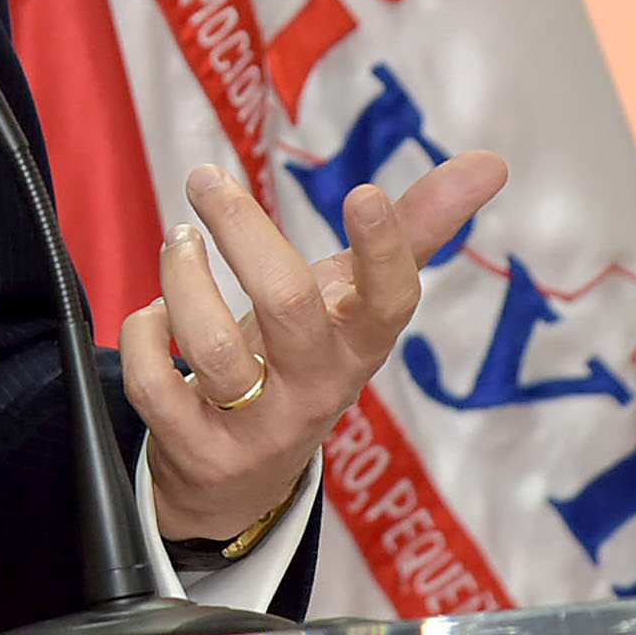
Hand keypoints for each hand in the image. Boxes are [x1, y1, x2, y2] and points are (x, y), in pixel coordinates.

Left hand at [122, 151, 506, 540]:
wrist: (248, 472)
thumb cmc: (309, 352)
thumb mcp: (360, 299)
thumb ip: (417, 228)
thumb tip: (491, 161)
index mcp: (362, 342)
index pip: (391, 300)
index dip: (382, 250)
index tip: (363, 192)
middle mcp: (317, 386)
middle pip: (288, 307)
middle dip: (242, 230)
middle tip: (207, 180)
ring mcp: (258, 426)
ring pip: (213, 349)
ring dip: (183, 278)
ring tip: (179, 241)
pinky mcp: (200, 451)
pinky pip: (159, 389)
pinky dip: (143, 336)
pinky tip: (153, 314)